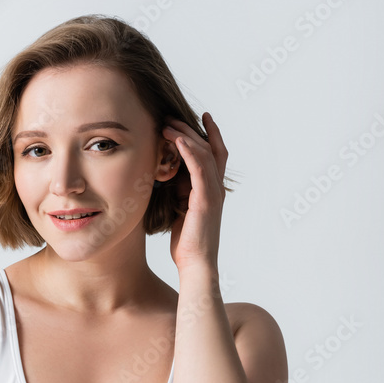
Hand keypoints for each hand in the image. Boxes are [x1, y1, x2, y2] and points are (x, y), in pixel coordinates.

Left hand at [162, 112, 228, 271]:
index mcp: (212, 190)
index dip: (209, 134)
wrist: (196, 264)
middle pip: (209, 148)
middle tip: (171, 117)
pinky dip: (189, 151)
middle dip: (190, 129)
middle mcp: (216, 187)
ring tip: (168, 125)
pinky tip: (178, 139)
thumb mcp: (180, 210)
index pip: (214, 154)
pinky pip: (199, 168)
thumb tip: (167, 176)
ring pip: (204, 153)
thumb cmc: (186, 243)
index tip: (197, 117)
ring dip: (186, 135)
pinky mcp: (206, 199)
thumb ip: (179, 192)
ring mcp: (213, 192)